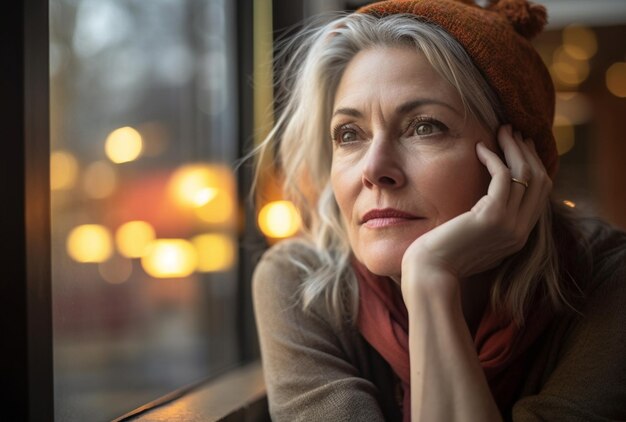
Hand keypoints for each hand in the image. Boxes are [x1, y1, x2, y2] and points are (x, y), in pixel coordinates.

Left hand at [401, 125, 551, 293]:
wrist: (430, 273)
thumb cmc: (442, 256)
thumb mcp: (472, 238)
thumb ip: (487, 223)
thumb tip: (486, 201)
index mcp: (518, 236)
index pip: (539, 194)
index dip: (532, 166)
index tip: (519, 146)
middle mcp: (521, 231)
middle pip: (540, 181)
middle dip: (528, 152)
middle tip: (513, 131)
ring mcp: (510, 226)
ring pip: (526, 175)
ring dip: (515, 148)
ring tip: (502, 130)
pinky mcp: (493, 218)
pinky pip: (503, 177)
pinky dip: (494, 158)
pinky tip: (480, 148)